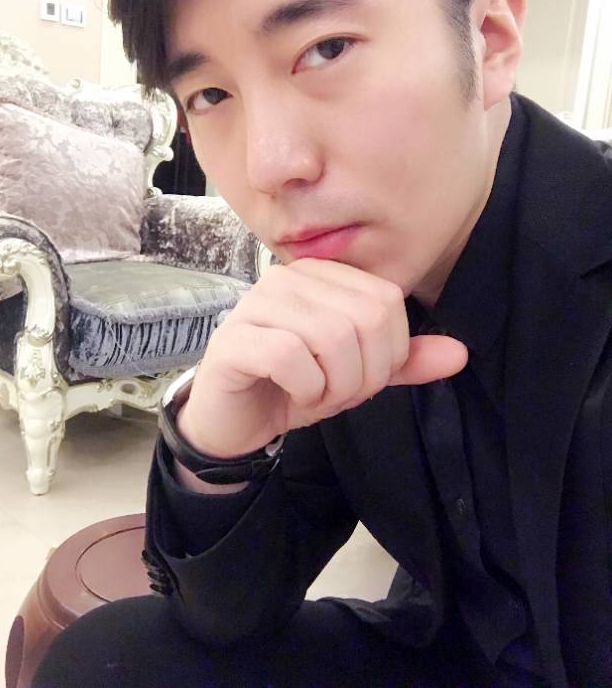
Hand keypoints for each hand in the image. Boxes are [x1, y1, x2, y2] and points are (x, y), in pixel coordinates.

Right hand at [177, 258, 467, 457]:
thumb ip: (404, 362)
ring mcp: (257, 304)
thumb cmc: (294, 387)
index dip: (388, 353)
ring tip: (316, 395)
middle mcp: (288, 278)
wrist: (233, 420)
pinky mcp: (234, 338)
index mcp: (322, 275)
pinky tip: (293, 395)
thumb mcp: (357, 374)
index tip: (359, 377)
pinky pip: (292, 358)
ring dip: (335, 385)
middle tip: (337, 392)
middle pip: (364, 319)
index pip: (386, 302)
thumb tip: (460, 354)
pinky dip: (306, 390)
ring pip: (332, 337)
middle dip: (364, 375)